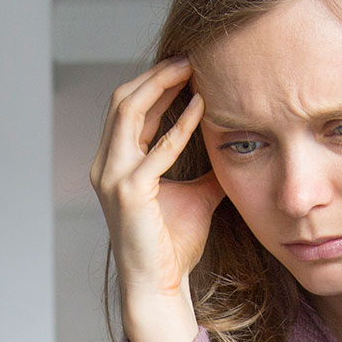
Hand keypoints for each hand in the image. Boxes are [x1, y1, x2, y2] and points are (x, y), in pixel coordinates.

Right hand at [89, 56, 225, 299]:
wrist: (161, 284)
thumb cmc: (173, 245)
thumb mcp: (197, 196)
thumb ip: (207, 170)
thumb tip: (234, 148)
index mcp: (115, 164)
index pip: (129, 110)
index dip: (154, 84)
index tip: (185, 67)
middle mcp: (106, 166)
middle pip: (123, 102)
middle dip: (155, 75)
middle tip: (188, 57)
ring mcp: (113, 177)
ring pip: (129, 113)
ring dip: (161, 87)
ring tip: (190, 70)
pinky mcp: (129, 192)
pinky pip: (156, 149)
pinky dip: (179, 126)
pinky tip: (201, 109)